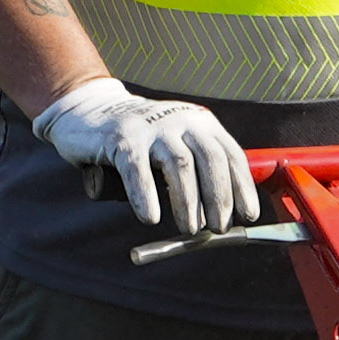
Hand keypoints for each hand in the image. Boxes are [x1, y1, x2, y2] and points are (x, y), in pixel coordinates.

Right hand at [36, 76, 255, 236]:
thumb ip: (194, 174)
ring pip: (179, 165)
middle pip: (210, 159)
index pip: (230, 155)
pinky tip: (150, 217)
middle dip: (218, 197)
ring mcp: (152, 127)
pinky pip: (137, 170)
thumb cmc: (142, 141)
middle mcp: (181, 121)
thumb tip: (215, 219)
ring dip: (188, 202)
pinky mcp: (121, 138)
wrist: (91, 110)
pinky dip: (146, 196)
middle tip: (219, 227)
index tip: (247, 215)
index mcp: (201, 123)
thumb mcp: (175, 148)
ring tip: (190, 229)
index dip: (242, 187)